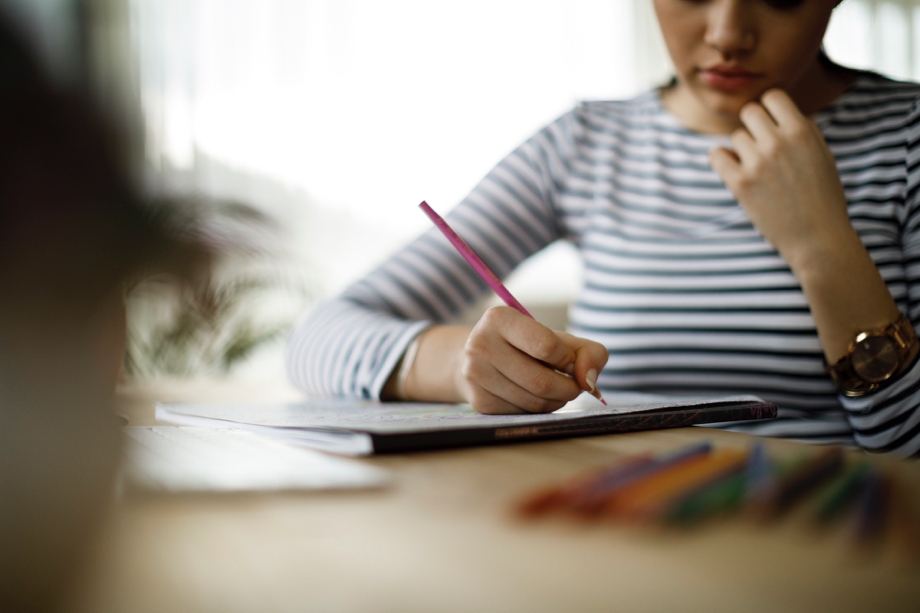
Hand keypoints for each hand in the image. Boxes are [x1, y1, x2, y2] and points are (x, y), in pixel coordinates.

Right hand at [457, 306, 608, 413]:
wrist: (482, 358)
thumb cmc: (528, 346)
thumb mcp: (559, 338)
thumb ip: (588, 352)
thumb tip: (589, 382)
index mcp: (499, 319)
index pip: (546, 346)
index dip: (569, 360)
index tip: (571, 362)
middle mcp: (480, 345)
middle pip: (541, 382)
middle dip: (568, 388)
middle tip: (574, 385)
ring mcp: (476, 375)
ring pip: (533, 402)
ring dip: (556, 401)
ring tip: (556, 390)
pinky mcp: (479, 401)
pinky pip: (523, 414)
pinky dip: (539, 410)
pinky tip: (536, 397)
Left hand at [708, 88, 854, 270]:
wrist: (817, 238)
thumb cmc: (822, 197)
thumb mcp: (822, 154)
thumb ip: (800, 128)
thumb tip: (773, 109)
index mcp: (802, 131)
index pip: (772, 96)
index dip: (770, 110)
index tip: (773, 126)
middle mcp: (778, 142)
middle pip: (749, 112)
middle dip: (754, 128)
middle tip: (763, 149)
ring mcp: (757, 162)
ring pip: (735, 137)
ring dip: (743, 151)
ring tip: (760, 172)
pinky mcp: (739, 183)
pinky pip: (715, 155)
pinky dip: (721, 160)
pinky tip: (734, 171)